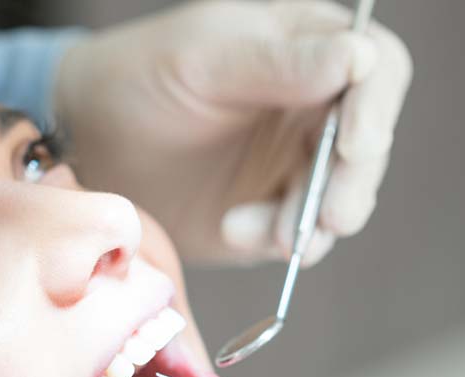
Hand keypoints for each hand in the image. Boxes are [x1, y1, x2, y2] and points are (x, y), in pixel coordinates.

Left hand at [55, 0, 411, 265]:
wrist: (87, 145)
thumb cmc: (140, 79)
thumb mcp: (203, 61)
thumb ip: (279, 62)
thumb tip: (359, 58)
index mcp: (308, 47)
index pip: (375, 69)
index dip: (377, 107)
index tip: (356, 145)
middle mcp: (314, 106)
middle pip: (369, 145)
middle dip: (352, 184)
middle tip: (329, 218)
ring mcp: (296, 163)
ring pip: (342, 197)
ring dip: (313, 221)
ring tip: (267, 235)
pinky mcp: (274, 212)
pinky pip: (299, 234)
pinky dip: (276, 240)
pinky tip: (235, 229)